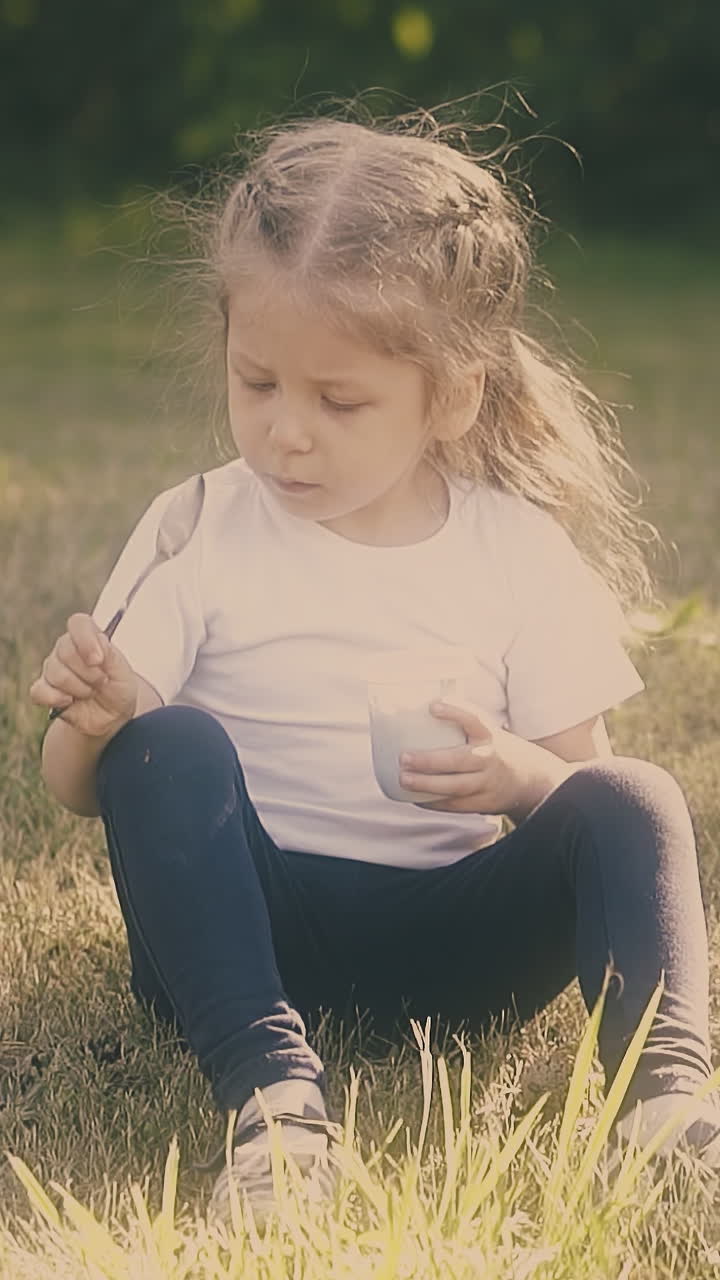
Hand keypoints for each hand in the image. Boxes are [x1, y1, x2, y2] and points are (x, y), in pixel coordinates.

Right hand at [29, 612, 138, 737]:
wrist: (112, 716)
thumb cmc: (118, 688)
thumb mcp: (122, 671)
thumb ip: (110, 654)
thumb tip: (97, 643)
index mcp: (87, 638)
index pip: (78, 623)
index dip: (86, 640)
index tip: (98, 660)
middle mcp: (66, 649)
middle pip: (66, 651)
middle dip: (89, 673)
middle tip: (102, 681)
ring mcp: (52, 669)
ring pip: (56, 674)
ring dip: (80, 688)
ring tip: (91, 692)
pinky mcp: (43, 690)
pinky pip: (39, 691)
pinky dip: (56, 698)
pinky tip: (70, 701)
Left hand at [399, 699, 574, 819]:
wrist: (531, 779)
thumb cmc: (495, 748)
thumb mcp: (487, 731)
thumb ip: (461, 721)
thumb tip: (419, 703)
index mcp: (490, 735)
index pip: (474, 719)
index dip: (454, 712)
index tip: (432, 706)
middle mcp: (490, 759)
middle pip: (459, 761)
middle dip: (429, 761)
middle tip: (403, 757)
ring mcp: (487, 783)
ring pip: (456, 787)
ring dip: (427, 784)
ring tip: (404, 779)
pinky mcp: (484, 803)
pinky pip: (456, 805)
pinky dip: (434, 803)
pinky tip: (415, 798)